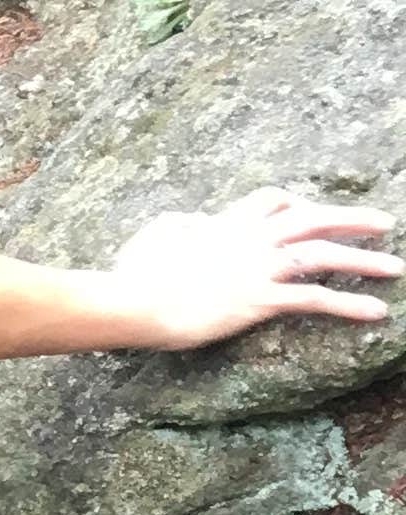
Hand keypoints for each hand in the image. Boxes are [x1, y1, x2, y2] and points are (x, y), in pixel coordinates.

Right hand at [100, 187, 397, 348]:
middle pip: (311, 218)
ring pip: (323, 255)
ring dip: (365, 260)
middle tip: (383, 222)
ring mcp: (257, 268)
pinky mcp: (259, 300)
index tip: (310, 209)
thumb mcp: (156, 234)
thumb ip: (182, 225)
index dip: (296, 204)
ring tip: (395, 268)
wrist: (135, 300)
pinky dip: (348, 304)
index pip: (271, 202)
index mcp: (225, 224)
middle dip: (351, 218)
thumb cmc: (135, 272)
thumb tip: (191, 223)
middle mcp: (249, 240)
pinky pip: (314, 298)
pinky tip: (374, 312)